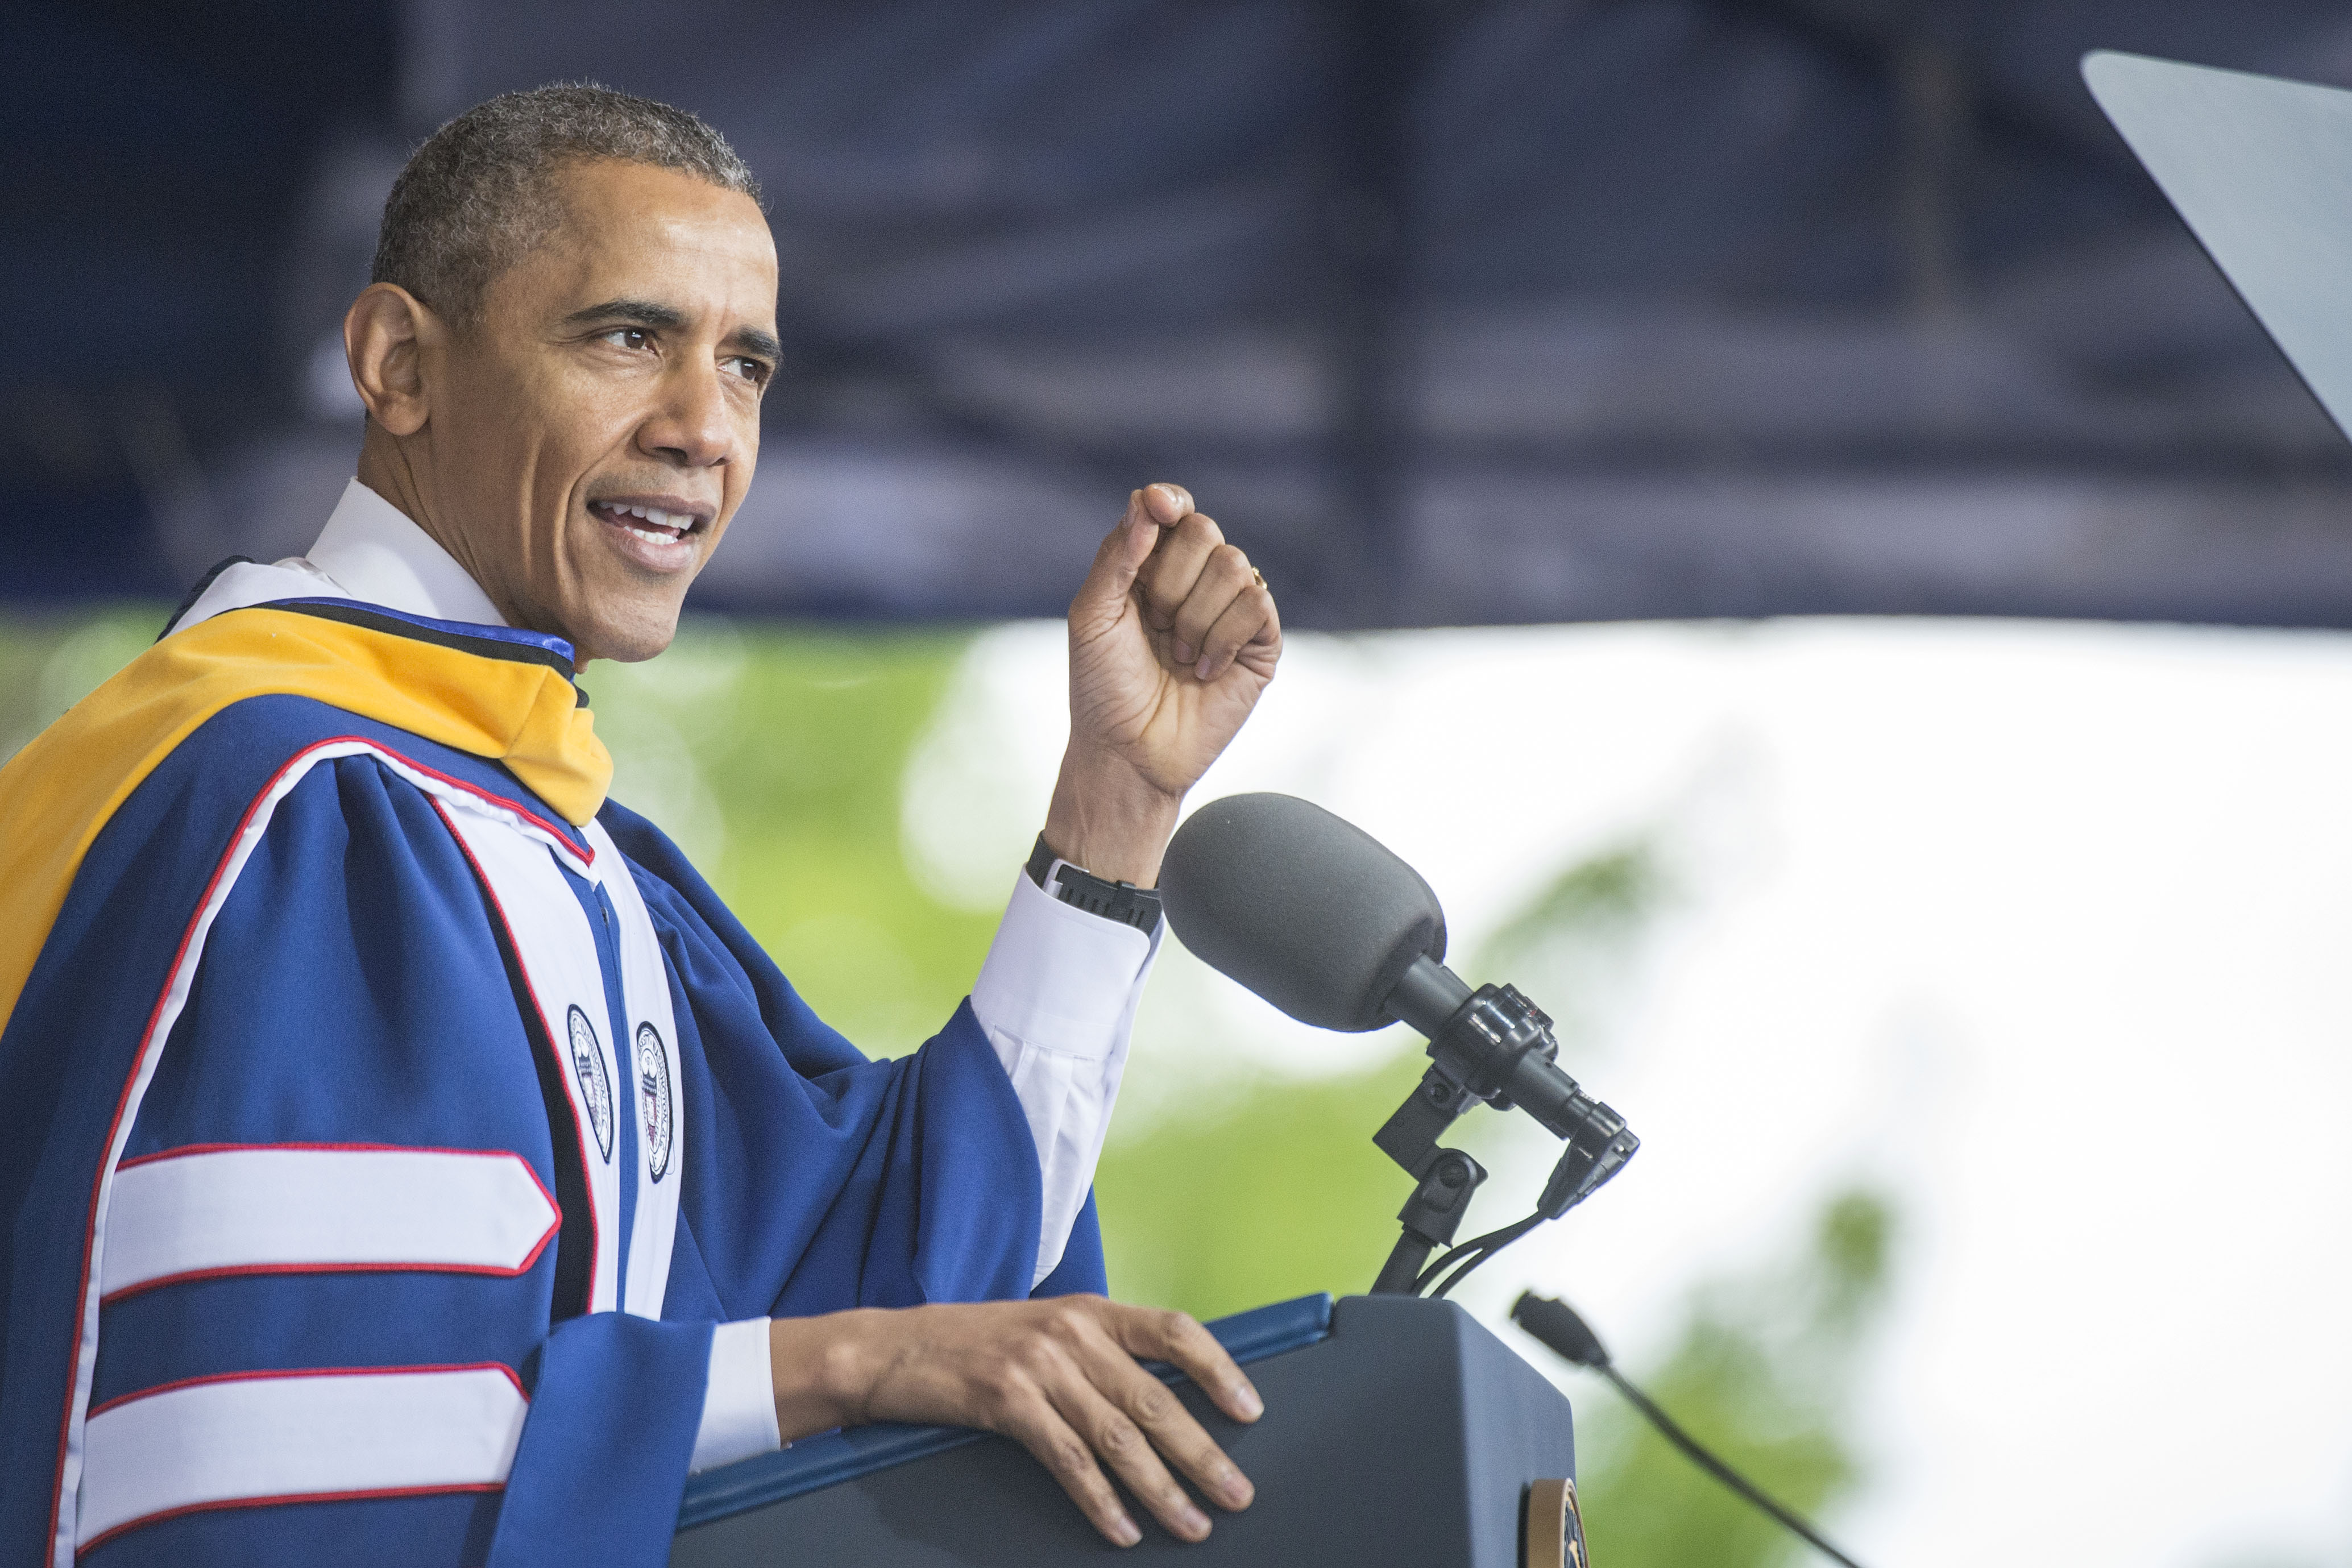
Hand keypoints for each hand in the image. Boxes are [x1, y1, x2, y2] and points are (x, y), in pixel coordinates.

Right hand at [768, 1296, 1262, 1546]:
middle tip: (1236, 1494)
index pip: (1174, 1331)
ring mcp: (1039, 1366)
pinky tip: (1123, 1528)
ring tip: (1193, 1524)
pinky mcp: (1006, 1402)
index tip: (1250, 1410)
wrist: (894, 1347)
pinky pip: (1068, 1460)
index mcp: (1091, 1311)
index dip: (1218, 1369)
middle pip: (1155, 1398)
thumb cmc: (977, 1343)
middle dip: (1202, 1453)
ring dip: (1162, 1489)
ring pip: (1118, 1437)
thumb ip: (1101, 1355)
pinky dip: (1101, 1500)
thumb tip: (1165, 1399)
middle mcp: (1072, 1333)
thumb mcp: (1047, 1331)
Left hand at [1044, 484, 1281, 884]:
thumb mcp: (1092, 615)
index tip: (1160, 507)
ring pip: (1234, 565)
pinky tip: (1205, 670)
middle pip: (1205, 531)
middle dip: (1170, 580)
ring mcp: (1231, 611)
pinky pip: (1257, 603)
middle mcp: (1195, 582)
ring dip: (1194, 616)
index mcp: (1151, 567)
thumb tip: (1149, 499)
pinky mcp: (1260, 643)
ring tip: (1178, 656)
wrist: (1128, 752)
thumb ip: (1118, 554)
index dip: (1170, 502)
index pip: (1174, 510)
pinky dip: (1223, 637)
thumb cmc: (1102, 687)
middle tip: (1153, 625)